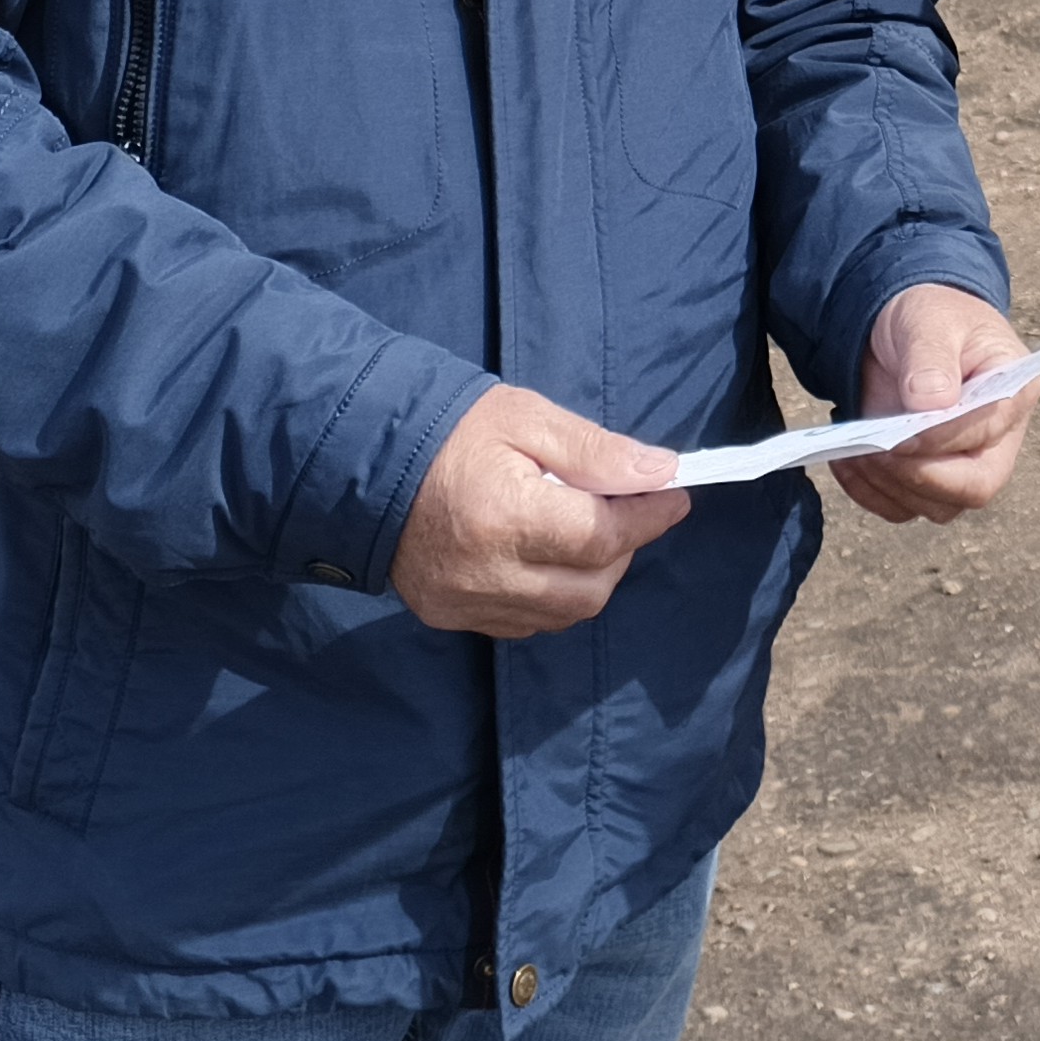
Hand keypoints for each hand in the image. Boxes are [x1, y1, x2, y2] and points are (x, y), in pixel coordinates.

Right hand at [388, 383, 686, 635]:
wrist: (366, 461)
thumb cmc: (451, 430)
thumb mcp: (526, 418)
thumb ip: (595, 451)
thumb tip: (660, 472)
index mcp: (504, 516)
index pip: (602, 536)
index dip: (648, 518)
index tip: (673, 496)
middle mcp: (485, 572)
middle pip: (590, 587)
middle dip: (622, 549)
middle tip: (625, 510)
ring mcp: (463, 602)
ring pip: (563, 613)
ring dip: (592, 577)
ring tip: (584, 531)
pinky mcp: (450, 616)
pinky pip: (525, 623)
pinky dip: (552, 596)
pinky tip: (546, 558)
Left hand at [835, 284, 1033, 524]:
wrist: (906, 328)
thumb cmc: (929, 317)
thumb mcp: (928, 319)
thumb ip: (931, 357)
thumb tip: (930, 402)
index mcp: (1013, 393)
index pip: (985, 434)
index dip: (941, 439)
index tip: (898, 433)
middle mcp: (997, 439)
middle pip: (974, 488)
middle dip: (919, 476)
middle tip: (874, 449)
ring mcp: (964, 465)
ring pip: (936, 506)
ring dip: (888, 485)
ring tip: (853, 448)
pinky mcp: (928, 478)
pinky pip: (902, 507)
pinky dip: (870, 493)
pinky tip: (846, 461)